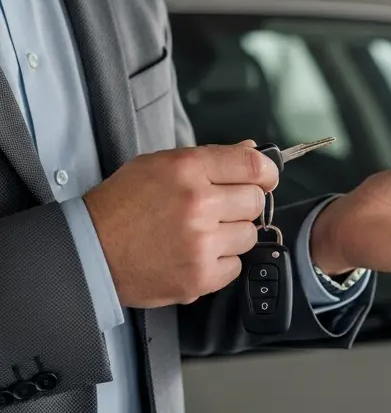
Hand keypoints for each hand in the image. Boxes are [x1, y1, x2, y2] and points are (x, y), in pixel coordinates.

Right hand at [83, 141, 277, 307]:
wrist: (89, 251)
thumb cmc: (122, 205)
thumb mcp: (159, 165)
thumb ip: (210, 158)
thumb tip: (252, 148)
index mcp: (188, 169)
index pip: (253, 165)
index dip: (266, 172)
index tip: (266, 180)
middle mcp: (198, 204)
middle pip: (256, 202)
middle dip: (242, 205)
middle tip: (218, 210)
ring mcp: (201, 243)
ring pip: (249, 235)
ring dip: (231, 235)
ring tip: (201, 234)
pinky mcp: (200, 276)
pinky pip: (235, 266)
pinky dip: (220, 263)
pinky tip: (195, 255)